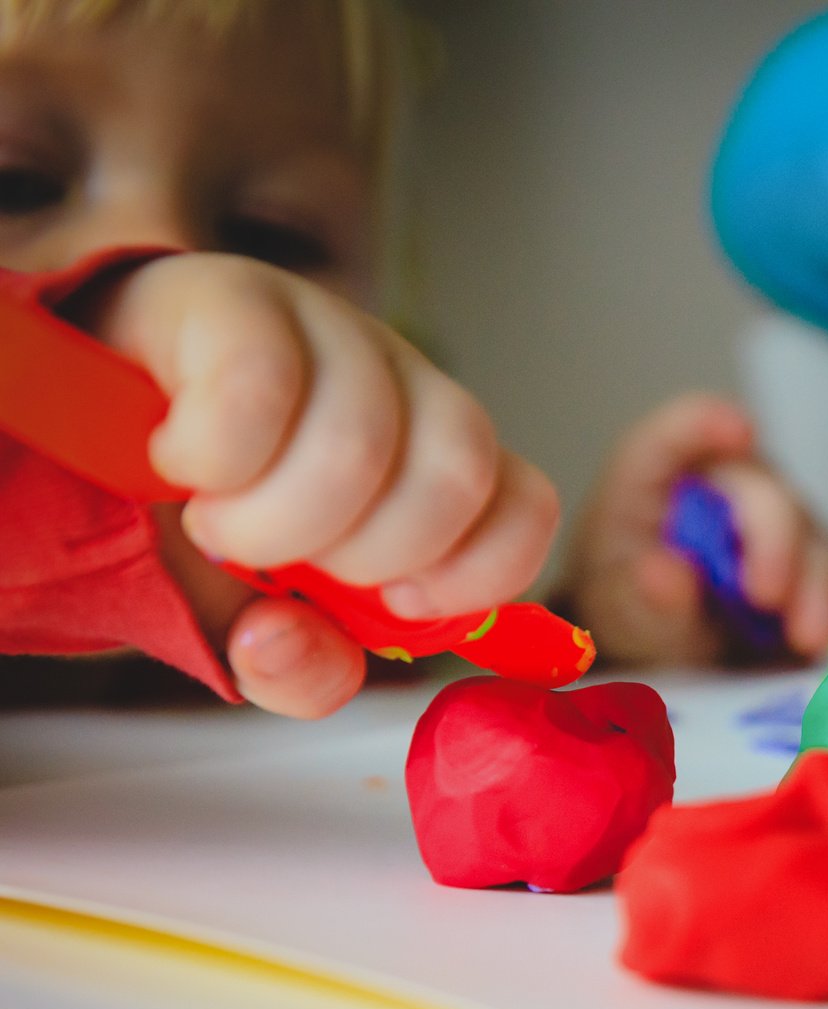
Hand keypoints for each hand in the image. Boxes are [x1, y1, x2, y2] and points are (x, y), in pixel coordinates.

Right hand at [102, 253, 560, 716]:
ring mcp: (328, 330)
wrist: (74, 418)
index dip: (473, 573)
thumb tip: (286, 648)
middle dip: (361, 556)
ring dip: (273, 520)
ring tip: (215, 522)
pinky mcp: (237, 295)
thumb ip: (299, 668)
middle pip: (456, 475)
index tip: (393, 602)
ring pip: (360, 441)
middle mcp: (405, 385)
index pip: (527, 506)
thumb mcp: (253, 617)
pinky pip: (259, 387)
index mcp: (437, 460)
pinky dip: (212, 457)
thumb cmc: (195, 518)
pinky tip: (178, 462)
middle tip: (281, 561)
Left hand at [564, 394, 827, 665]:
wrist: (663, 640)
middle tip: (767, 597)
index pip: (681, 431)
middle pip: (767, 493)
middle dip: (777, 543)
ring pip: (815, 537)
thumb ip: (640, 591)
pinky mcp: (815, 562)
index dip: (708, 425)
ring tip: (807, 637)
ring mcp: (780, 519)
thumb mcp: (619, 604)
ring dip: (818, 587)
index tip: (737, 433)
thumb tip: (664, 573)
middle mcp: (729, 483)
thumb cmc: (631, 600)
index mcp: (660, 473)